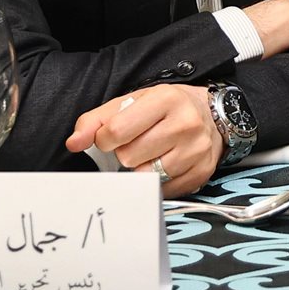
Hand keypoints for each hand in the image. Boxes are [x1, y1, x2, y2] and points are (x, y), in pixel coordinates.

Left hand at [64, 85, 221, 196]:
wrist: (215, 114)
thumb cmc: (166, 108)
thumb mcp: (133, 102)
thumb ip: (97, 120)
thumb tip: (73, 143)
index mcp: (165, 100)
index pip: (116, 131)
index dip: (104, 139)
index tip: (111, 137)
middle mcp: (185, 124)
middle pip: (129, 157)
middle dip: (126, 153)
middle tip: (138, 143)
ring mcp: (196, 150)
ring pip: (145, 176)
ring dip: (141, 168)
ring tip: (151, 153)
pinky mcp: (201, 172)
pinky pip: (162, 190)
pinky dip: (157, 181)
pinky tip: (164, 164)